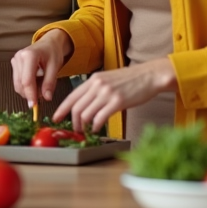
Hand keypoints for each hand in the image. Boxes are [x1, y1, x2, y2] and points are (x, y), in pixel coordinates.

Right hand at [11, 29, 72, 107]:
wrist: (49, 44)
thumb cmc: (53, 53)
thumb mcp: (55, 67)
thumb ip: (50, 83)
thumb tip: (46, 98)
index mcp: (30, 55)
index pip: (27, 80)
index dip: (30, 94)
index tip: (35, 106)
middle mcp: (19, 57)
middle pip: (21, 84)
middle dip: (31, 93)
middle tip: (43, 95)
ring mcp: (15, 60)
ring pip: (17, 84)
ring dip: (28, 91)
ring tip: (40, 86)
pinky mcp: (14, 64)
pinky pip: (17, 81)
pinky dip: (26, 87)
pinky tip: (35, 82)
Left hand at [52, 58, 177, 133]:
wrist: (149, 75)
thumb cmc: (131, 80)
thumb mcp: (108, 80)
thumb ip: (96, 90)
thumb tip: (86, 106)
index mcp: (93, 80)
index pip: (72, 96)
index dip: (62, 109)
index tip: (56, 118)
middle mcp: (97, 85)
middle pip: (76, 107)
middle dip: (73, 122)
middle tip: (75, 130)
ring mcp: (107, 93)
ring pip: (86, 114)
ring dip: (83, 126)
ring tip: (86, 131)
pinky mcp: (117, 101)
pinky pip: (100, 118)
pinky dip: (96, 126)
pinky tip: (97, 129)